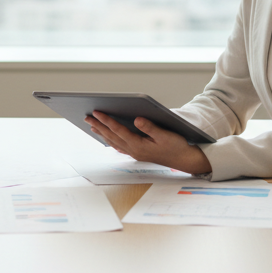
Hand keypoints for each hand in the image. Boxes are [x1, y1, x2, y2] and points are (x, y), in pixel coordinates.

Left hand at [84, 111, 211, 175]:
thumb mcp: (165, 135)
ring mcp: (135, 153)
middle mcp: (134, 150)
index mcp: (139, 145)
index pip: (119, 130)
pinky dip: (111, 140)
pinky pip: (120, 146)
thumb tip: (137, 119)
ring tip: (93, 125)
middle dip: (99, 126)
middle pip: (112, 136)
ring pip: (114, 142)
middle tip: (87, 117)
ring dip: (102, 133)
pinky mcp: (138, 153)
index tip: (97, 112)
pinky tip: (107, 137)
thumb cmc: (176, 146)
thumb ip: (150, 128)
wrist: (184, 160)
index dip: (107, 121)